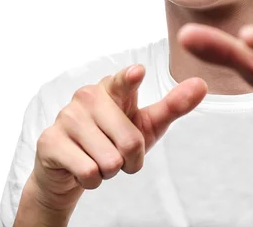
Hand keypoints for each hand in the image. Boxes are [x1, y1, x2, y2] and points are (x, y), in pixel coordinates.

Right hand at [31, 65, 207, 210]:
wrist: (72, 169)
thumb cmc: (114, 140)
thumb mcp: (147, 124)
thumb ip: (174, 105)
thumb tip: (202, 85)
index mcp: (113, 87)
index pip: (125, 82)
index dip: (130, 79)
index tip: (138, 72)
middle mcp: (88, 96)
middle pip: (130, 141)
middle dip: (130, 160)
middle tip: (118, 154)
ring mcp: (67, 117)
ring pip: (109, 161)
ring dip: (110, 171)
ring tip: (99, 159)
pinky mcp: (50, 141)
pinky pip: (88, 173)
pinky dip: (92, 180)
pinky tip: (82, 168)